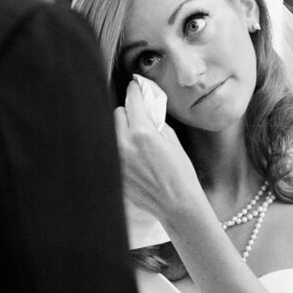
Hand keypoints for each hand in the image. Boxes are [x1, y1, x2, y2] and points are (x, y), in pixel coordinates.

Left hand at [114, 78, 207, 231]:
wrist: (177, 204)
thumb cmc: (180, 173)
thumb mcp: (172, 140)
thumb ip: (155, 122)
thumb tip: (146, 109)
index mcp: (142, 133)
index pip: (132, 101)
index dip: (135, 91)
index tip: (135, 88)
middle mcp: (124, 144)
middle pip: (117, 114)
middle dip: (128, 113)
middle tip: (138, 119)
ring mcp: (116, 160)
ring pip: (111, 133)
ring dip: (121, 132)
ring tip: (135, 141)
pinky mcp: (114, 173)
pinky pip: (112, 152)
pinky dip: (119, 150)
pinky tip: (133, 158)